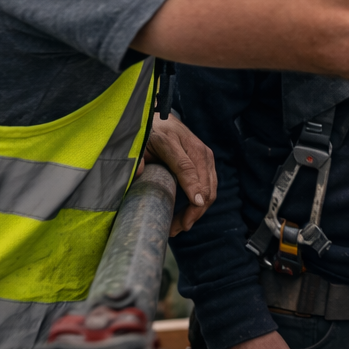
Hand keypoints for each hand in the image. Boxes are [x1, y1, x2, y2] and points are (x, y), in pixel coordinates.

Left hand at [144, 114, 217, 235]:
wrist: (162, 120)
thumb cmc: (147, 135)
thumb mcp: (138, 145)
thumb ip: (137, 159)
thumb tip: (138, 175)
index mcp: (171, 142)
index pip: (186, 167)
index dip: (192, 186)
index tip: (195, 203)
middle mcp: (193, 147)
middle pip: (203, 182)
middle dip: (194, 210)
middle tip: (176, 229)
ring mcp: (205, 153)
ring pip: (210, 187)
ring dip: (199, 210)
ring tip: (181, 225)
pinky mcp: (209, 159)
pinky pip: (211, 185)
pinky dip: (203, 202)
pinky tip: (191, 213)